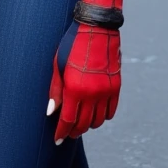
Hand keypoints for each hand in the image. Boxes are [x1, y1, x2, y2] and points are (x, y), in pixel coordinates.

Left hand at [47, 23, 120, 142]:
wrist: (97, 28)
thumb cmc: (72, 44)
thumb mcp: (58, 65)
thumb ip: (55, 90)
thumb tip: (50, 112)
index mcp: (75, 88)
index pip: (68, 120)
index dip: (62, 132)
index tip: (57, 140)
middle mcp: (92, 93)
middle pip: (83, 124)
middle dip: (74, 131)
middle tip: (68, 133)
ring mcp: (106, 91)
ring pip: (98, 121)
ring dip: (89, 125)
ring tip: (81, 123)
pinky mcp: (116, 86)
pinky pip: (111, 111)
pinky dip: (103, 117)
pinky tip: (95, 114)